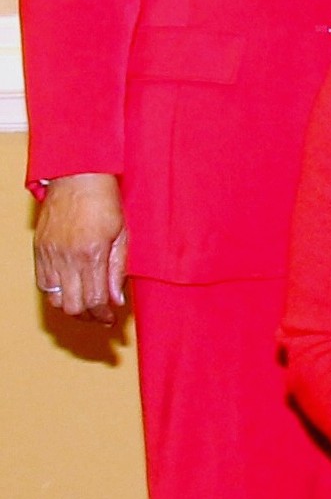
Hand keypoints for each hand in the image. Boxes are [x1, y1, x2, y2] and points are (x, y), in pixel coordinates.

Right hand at [34, 173, 127, 323]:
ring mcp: (50, 255)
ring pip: (55, 299)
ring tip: (86, 304)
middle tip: (100, 316)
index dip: (103, 315)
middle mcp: (67, 258)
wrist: (77, 179)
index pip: (94, 300)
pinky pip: (43, 283)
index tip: (110, 319)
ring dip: (72, 307)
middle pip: (72, 306)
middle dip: (88, 316)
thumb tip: (117, 301)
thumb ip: (118, 271)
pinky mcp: (39, 250)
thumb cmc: (105, 202)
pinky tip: (71, 289)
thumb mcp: (123, 235)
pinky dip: (56, 292)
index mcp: (92, 255)